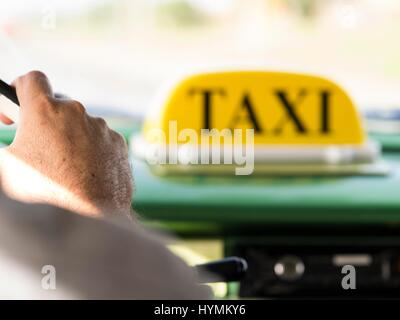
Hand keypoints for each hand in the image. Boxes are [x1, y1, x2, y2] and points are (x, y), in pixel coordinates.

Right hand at [0, 71, 132, 216]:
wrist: (89, 219)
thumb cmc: (43, 194)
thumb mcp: (8, 167)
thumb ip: (9, 146)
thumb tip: (20, 142)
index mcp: (45, 110)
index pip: (33, 79)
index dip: (21, 87)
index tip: (18, 105)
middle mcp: (77, 112)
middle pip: (59, 105)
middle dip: (48, 119)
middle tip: (39, 142)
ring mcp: (102, 128)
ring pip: (82, 124)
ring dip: (72, 136)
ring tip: (65, 166)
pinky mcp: (119, 144)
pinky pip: (101, 139)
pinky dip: (93, 149)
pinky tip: (87, 172)